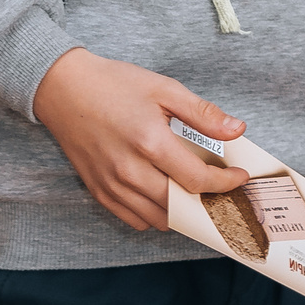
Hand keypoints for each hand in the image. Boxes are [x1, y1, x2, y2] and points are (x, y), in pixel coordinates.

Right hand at [32, 47, 250, 230]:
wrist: (63, 89)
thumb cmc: (115, 85)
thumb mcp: (165, 89)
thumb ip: (202, 113)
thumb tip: (237, 130)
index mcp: (150, 142)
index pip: (197, 179)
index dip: (225, 183)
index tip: (240, 177)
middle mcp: (130, 171)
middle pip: (180, 204)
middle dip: (209, 200)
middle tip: (224, 189)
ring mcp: (111, 185)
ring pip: (158, 218)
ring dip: (183, 212)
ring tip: (198, 194)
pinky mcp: (98, 191)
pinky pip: (134, 219)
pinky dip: (156, 215)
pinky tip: (166, 197)